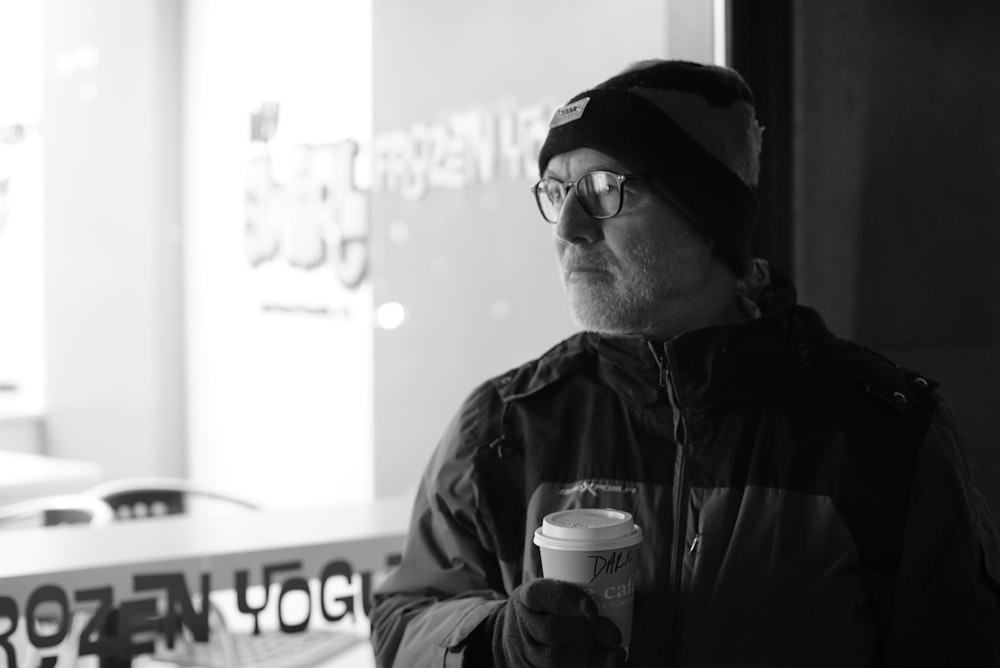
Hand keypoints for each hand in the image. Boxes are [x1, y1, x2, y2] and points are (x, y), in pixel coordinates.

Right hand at [480, 578, 625, 667]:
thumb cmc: (545, 610)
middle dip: (588, 633)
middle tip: (614, 636)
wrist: (511, 639)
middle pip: (552, 630)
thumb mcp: (548, 593)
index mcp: (526, 597)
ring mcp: (528, 651)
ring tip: (617, 656)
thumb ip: (579, 589)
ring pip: (555, 658)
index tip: (593, 609)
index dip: (567, 600)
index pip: (541, 594)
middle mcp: (524, 624)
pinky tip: (606, 667)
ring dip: (591, 658)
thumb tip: (633, 591)